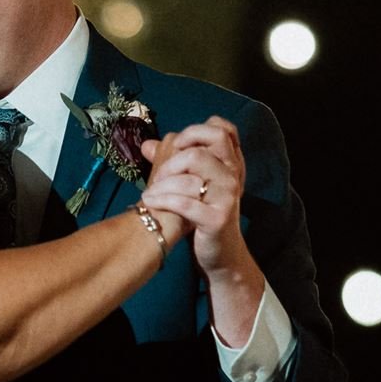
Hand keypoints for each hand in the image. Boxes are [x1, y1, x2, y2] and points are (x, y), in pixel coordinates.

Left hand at [139, 117, 253, 279]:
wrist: (220, 251)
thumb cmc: (202, 212)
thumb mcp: (193, 184)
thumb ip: (172, 161)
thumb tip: (147, 145)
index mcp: (230, 163)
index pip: (221, 130)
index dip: (195, 131)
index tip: (177, 145)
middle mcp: (232, 176)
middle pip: (197, 153)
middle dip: (170, 163)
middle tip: (158, 177)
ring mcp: (227, 197)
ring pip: (187, 179)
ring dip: (161, 185)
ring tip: (149, 194)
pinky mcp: (217, 219)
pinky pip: (183, 203)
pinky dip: (162, 200)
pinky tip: (150, 202)